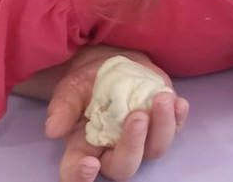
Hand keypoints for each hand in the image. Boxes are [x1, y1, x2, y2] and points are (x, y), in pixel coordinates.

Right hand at [45, 52, 187, 181]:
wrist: (113, 63)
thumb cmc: (88, 83)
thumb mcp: (71, 90)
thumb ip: (63, 108)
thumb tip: (53, 129)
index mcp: (83, 148)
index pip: (76, 173)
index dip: (80, 177)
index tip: (89, 164)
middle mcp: (112, 150)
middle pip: (124, 167)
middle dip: (132, 145)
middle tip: (136, 117)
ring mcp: (140, 140)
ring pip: (154, 150)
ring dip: (162, 128)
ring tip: (161, 99)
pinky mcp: (161, 124)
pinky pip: (175, 129)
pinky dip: (179, 118)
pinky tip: (178, 102)